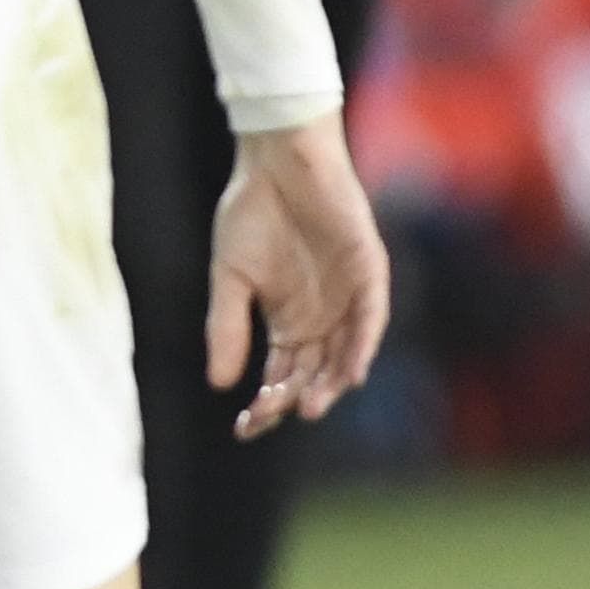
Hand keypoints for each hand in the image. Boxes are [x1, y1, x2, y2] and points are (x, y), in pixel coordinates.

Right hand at [204, 114, 390, 440]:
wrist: (274, 161)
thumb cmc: (250, 212)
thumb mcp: (228, 277)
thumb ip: (227, 327)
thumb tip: (219, 383)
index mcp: (287, 321)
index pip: (280, 375)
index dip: (265, 403)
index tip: (244, 426)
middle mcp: (320, 317)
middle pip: (313, 372)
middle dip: (295, 398)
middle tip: (275, 414)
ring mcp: (346, 296)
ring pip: (345, 353)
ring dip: (331, 382)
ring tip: (309, 407)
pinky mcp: (367, 272)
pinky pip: (370, 317)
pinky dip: (362, 345)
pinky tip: (352, 372)